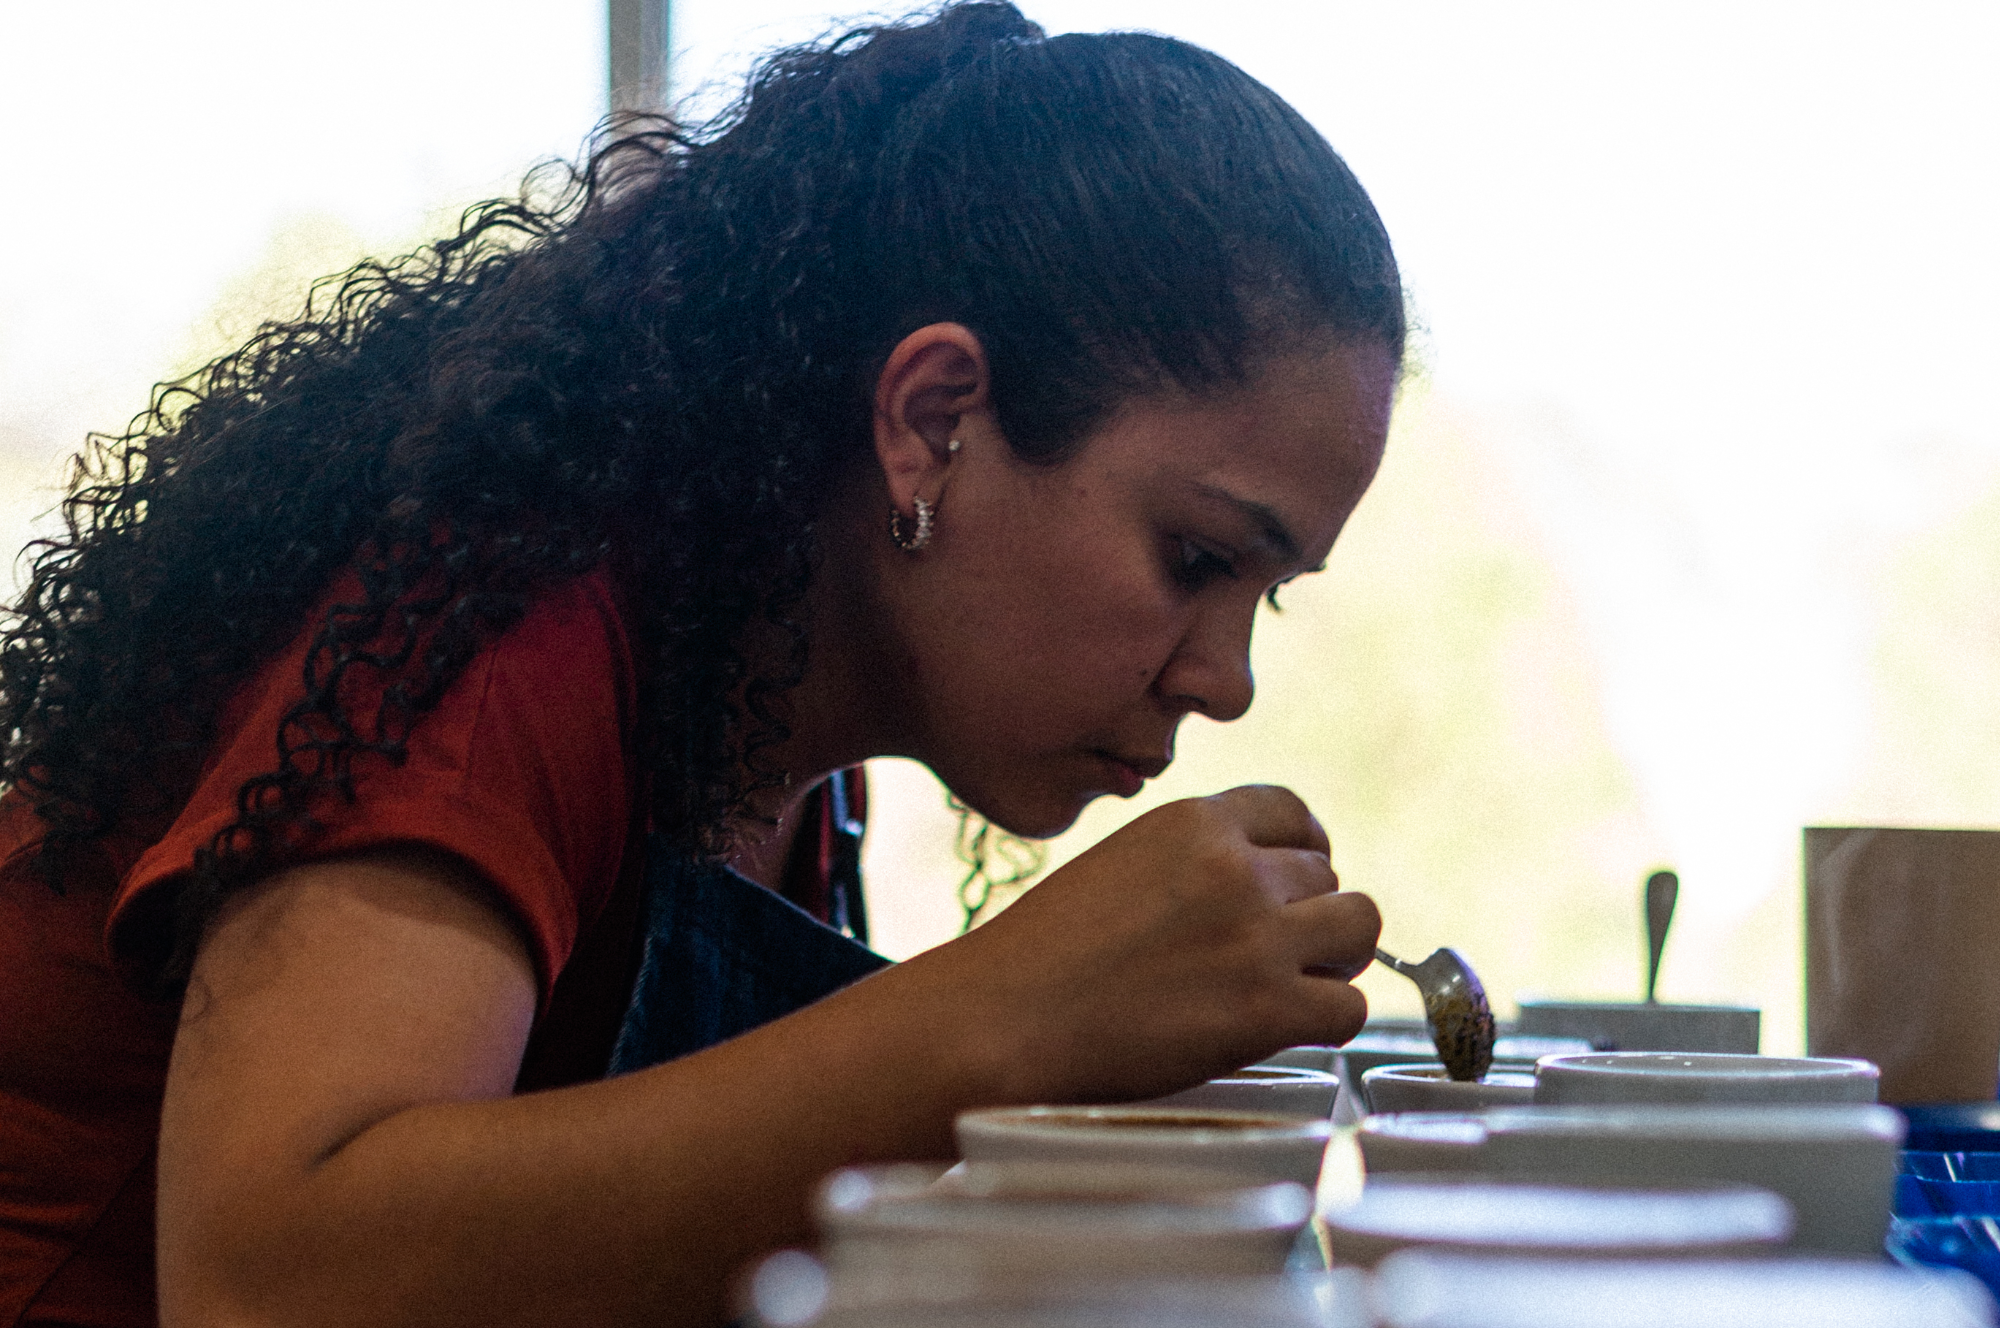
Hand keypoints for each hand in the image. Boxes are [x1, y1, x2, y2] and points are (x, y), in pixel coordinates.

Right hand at [906, 784, 1378, 1104]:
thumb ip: (1193, 861)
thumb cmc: (1045, 955)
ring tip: (1294, 986)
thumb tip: (1260, 884)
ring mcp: (1258, 937)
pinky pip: (1349, 1008)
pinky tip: (1289, 1029)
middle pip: (1329, 877)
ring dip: (1335, 959)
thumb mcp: (1122, 865)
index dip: (1304, 851)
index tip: (1297, 883)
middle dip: (1309, 916)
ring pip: (1360, 928)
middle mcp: (1236, 868)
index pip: (1293, 813)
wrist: (1006, 1019)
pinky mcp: (1268, 1009)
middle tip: (1274, 955)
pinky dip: (1328, 1021)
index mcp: (1194, 822)